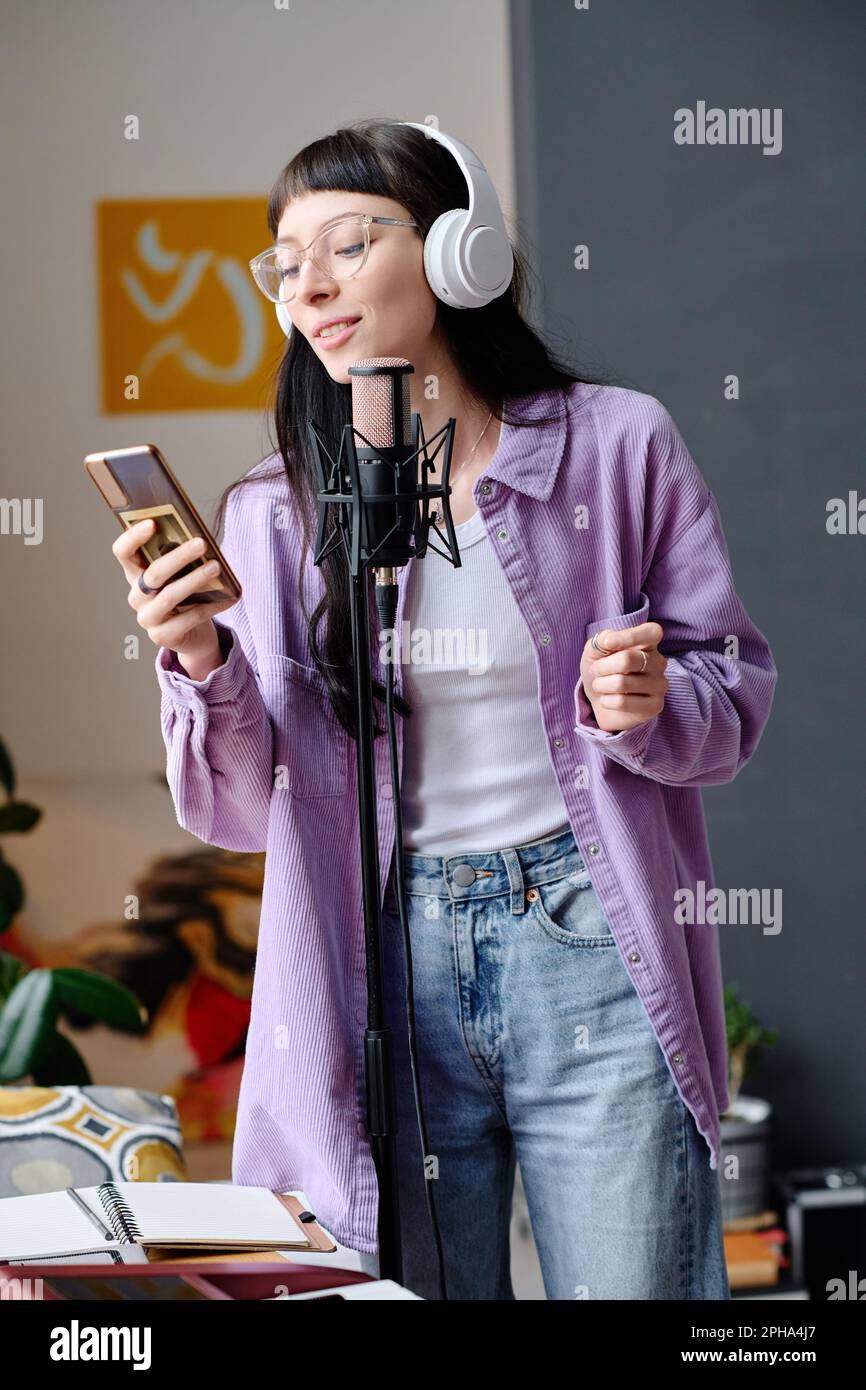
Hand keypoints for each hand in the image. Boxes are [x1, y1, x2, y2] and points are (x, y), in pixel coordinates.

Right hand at [112, 518, 236, 664]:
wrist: (193, 634)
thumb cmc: (187, 595)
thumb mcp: (181, 575)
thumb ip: (183, 558)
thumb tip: (200, 538)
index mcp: (135, 574)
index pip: (123, 552)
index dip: (133, 537)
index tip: (152, 522)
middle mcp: (137, 596)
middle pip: (152, 573)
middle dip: (178, 556)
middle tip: (202, 543)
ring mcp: (148, 619)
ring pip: (169, 596)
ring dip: (195, 579)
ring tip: (216, 567)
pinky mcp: (163, 637)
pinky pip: (189, 618)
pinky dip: (211, 606)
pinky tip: (229, 596)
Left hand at [579, 622, 667, 732]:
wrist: (600, 701)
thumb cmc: (602, 671)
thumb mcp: (596, 650)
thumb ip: (603, 640)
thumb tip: (611, 639)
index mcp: (648, 644)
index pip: (652, 632)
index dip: (630, 636)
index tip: (608, 643)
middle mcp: (659, 663)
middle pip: (627, 659)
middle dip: (601, 667)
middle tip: (595, 672)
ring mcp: (660, 685)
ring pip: (621, 683)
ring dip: (601, 685)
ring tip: (601, 686)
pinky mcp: (654, 706)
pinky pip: (622, 702)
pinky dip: (606, 701)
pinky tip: (608, 700)